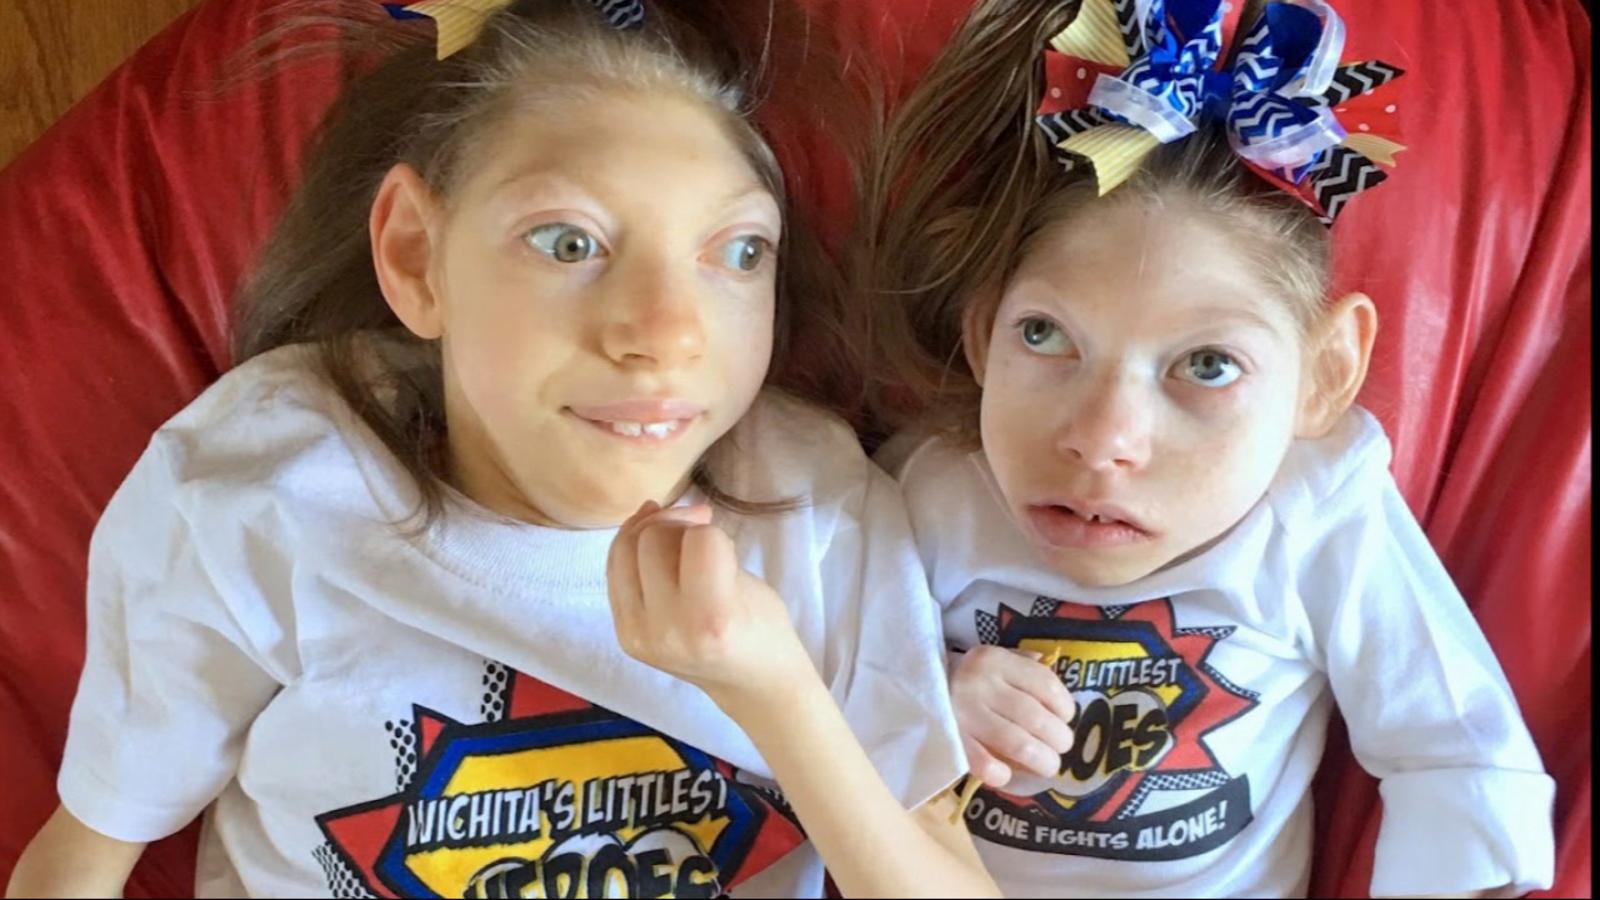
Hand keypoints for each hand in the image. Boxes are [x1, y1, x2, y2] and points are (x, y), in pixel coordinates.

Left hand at [606, 500, 813, 710]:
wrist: (751, 685)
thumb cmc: (762, 627)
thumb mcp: (747, 581)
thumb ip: (704, 546)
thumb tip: (653, 507)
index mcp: (712, 618)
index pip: (700, 538)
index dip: (713, 531)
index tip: (726, 546)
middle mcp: (667, 630)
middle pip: (653, 538)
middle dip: (677, 524)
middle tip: (700, 533)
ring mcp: (639, 635)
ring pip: (624, 549)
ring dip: (651, 533)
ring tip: (676, 538)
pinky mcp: (625, 636)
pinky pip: (614, 572)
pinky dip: (632, 551)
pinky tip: (654, 548)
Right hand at [950, 645, 1076, 788]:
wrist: (913, 687)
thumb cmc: (965, 677)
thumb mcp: (992, 660)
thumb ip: (1025, 667)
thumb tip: (1057, 692)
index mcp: (994, 660)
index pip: (1045, 684)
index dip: (1065, 706)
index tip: (1065, 718)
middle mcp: (979, 684)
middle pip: (1035, 718)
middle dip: (1058, 738)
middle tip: (1060, 747)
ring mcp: (963, 714)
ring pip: (1018, 744)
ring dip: (1042, 760)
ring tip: (1047, 765)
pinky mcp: (950, 741)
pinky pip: (984, 764)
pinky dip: (1002, 773)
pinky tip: (1008, 773)